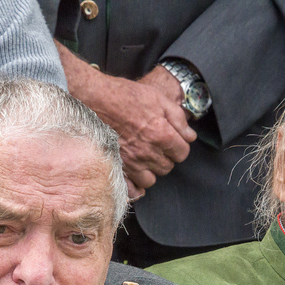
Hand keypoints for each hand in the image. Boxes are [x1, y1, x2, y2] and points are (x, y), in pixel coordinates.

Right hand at [56, 43, 195, 198]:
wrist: (94, 98)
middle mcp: (147, 152)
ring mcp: (131, 162)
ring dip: (151, 171)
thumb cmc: (124, 95)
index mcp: (161, 135)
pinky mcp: (117, 166)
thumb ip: (178, 119)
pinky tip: (135, 177)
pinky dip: (135, 186)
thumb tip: (190, 136)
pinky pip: (131, 188)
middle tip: (158, 147)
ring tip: (145, 158)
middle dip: (166, 158)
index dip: (180, 147)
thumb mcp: (158, 98)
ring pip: (151, 180)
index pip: (182, 153)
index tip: (174, 142)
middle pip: (167, 167)